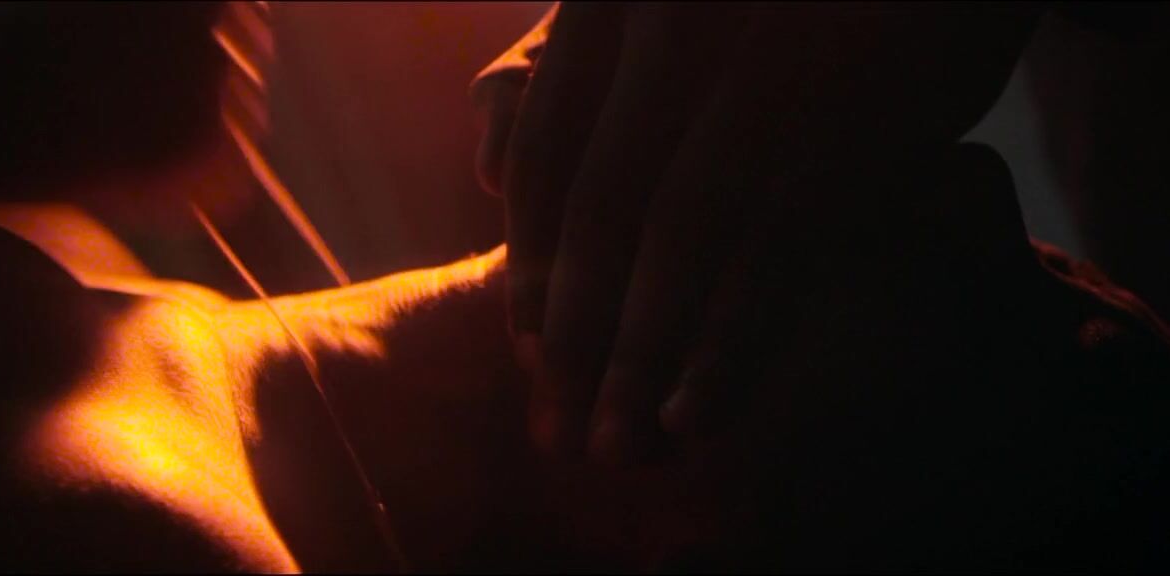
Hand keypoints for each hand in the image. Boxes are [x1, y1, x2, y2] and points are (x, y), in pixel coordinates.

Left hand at [471, 2, 1040, 462]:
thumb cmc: (785, 0)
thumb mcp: (667, 8)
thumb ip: (568, 78)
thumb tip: (481, 172)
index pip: (548, 146)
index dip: (533, 257)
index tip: (527, 348)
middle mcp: (680, 17)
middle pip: (603, 207)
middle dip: (573, 331)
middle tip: (555, 428)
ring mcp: (768, 64)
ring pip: (680, 240)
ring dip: (638, 359)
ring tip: (611, 447)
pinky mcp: (853, 122)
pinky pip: (773, 256)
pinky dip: (727, 348)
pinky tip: (692, 416)